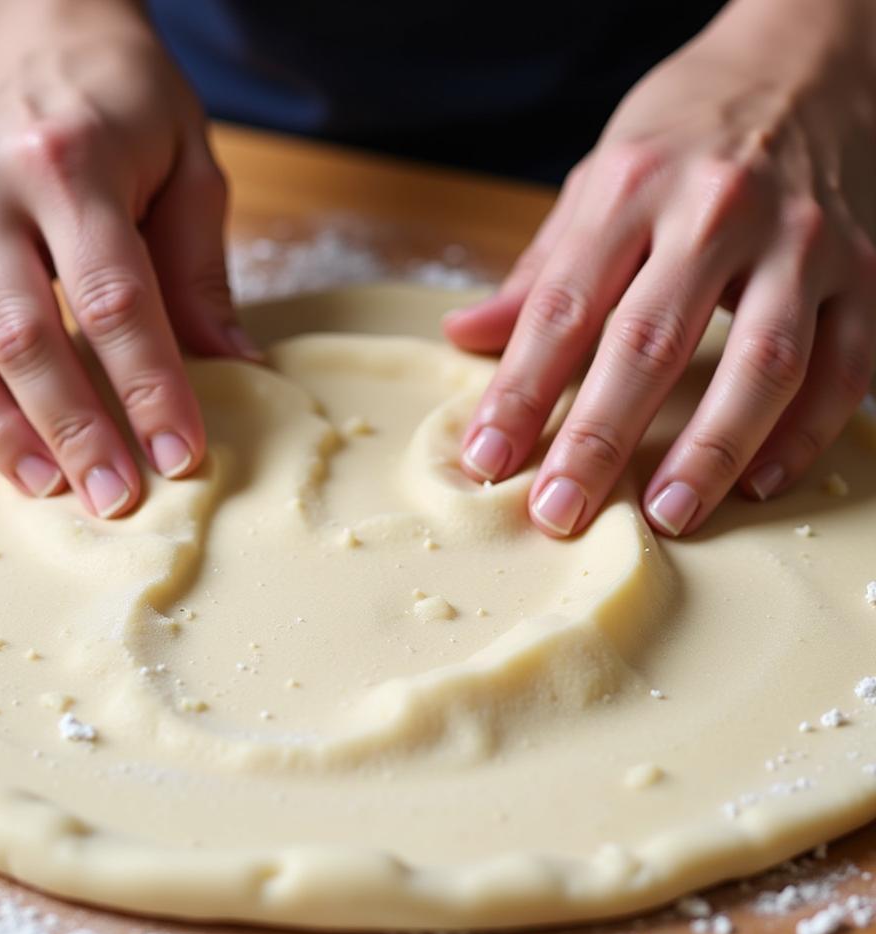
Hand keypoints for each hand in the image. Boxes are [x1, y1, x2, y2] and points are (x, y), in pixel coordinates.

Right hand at [0, 5, 256, 516]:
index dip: (148, 387)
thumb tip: (233, 366)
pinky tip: (5, 449)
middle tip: (118, 498)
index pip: (113, 299)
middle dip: (75, 428)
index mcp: (71, 164)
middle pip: (24, 336)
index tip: (180, 455)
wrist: (31, 39)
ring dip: (4, 433)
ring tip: (56, 488)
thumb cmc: (123, 106)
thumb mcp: (190, 166)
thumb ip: (200, 269)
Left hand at [446, 0, 875, 537]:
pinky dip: (806, 433)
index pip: (561, 309)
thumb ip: (541, 267)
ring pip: (760, 364)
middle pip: (648, 345)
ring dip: (710, 450)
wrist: (815, 50)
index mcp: (633, 188)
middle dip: (597, 439)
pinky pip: (844, 367)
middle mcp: (717, 212)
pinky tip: (759, 482)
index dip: (519, 393)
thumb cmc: (689, 124)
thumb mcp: (601, 176)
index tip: (488, 460)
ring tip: (665, 515)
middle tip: (559, 513)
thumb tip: (465, 336)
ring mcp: (801, 241)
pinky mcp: (867, 267)